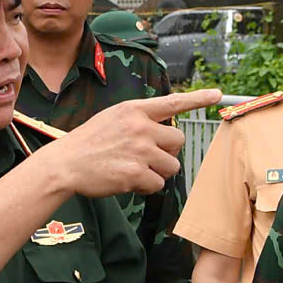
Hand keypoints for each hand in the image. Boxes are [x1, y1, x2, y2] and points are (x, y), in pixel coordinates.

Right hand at [47, 91, 220, 198]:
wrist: (65, 164)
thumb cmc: (88, 143)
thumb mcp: (112, 118)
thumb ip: (139, 120)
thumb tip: (165, 133)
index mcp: (134, 110)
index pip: (173, 102)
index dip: (198, 98)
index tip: (217, 94)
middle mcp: (140, 127)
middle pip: (178, 140)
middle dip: (167, 151)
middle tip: (146, 157)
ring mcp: (139, 150)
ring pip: (171, 165)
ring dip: (157, 172)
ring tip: (133, 169)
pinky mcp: (136, 173)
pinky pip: (157, 184)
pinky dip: (146, 187)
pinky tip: (127, 181)